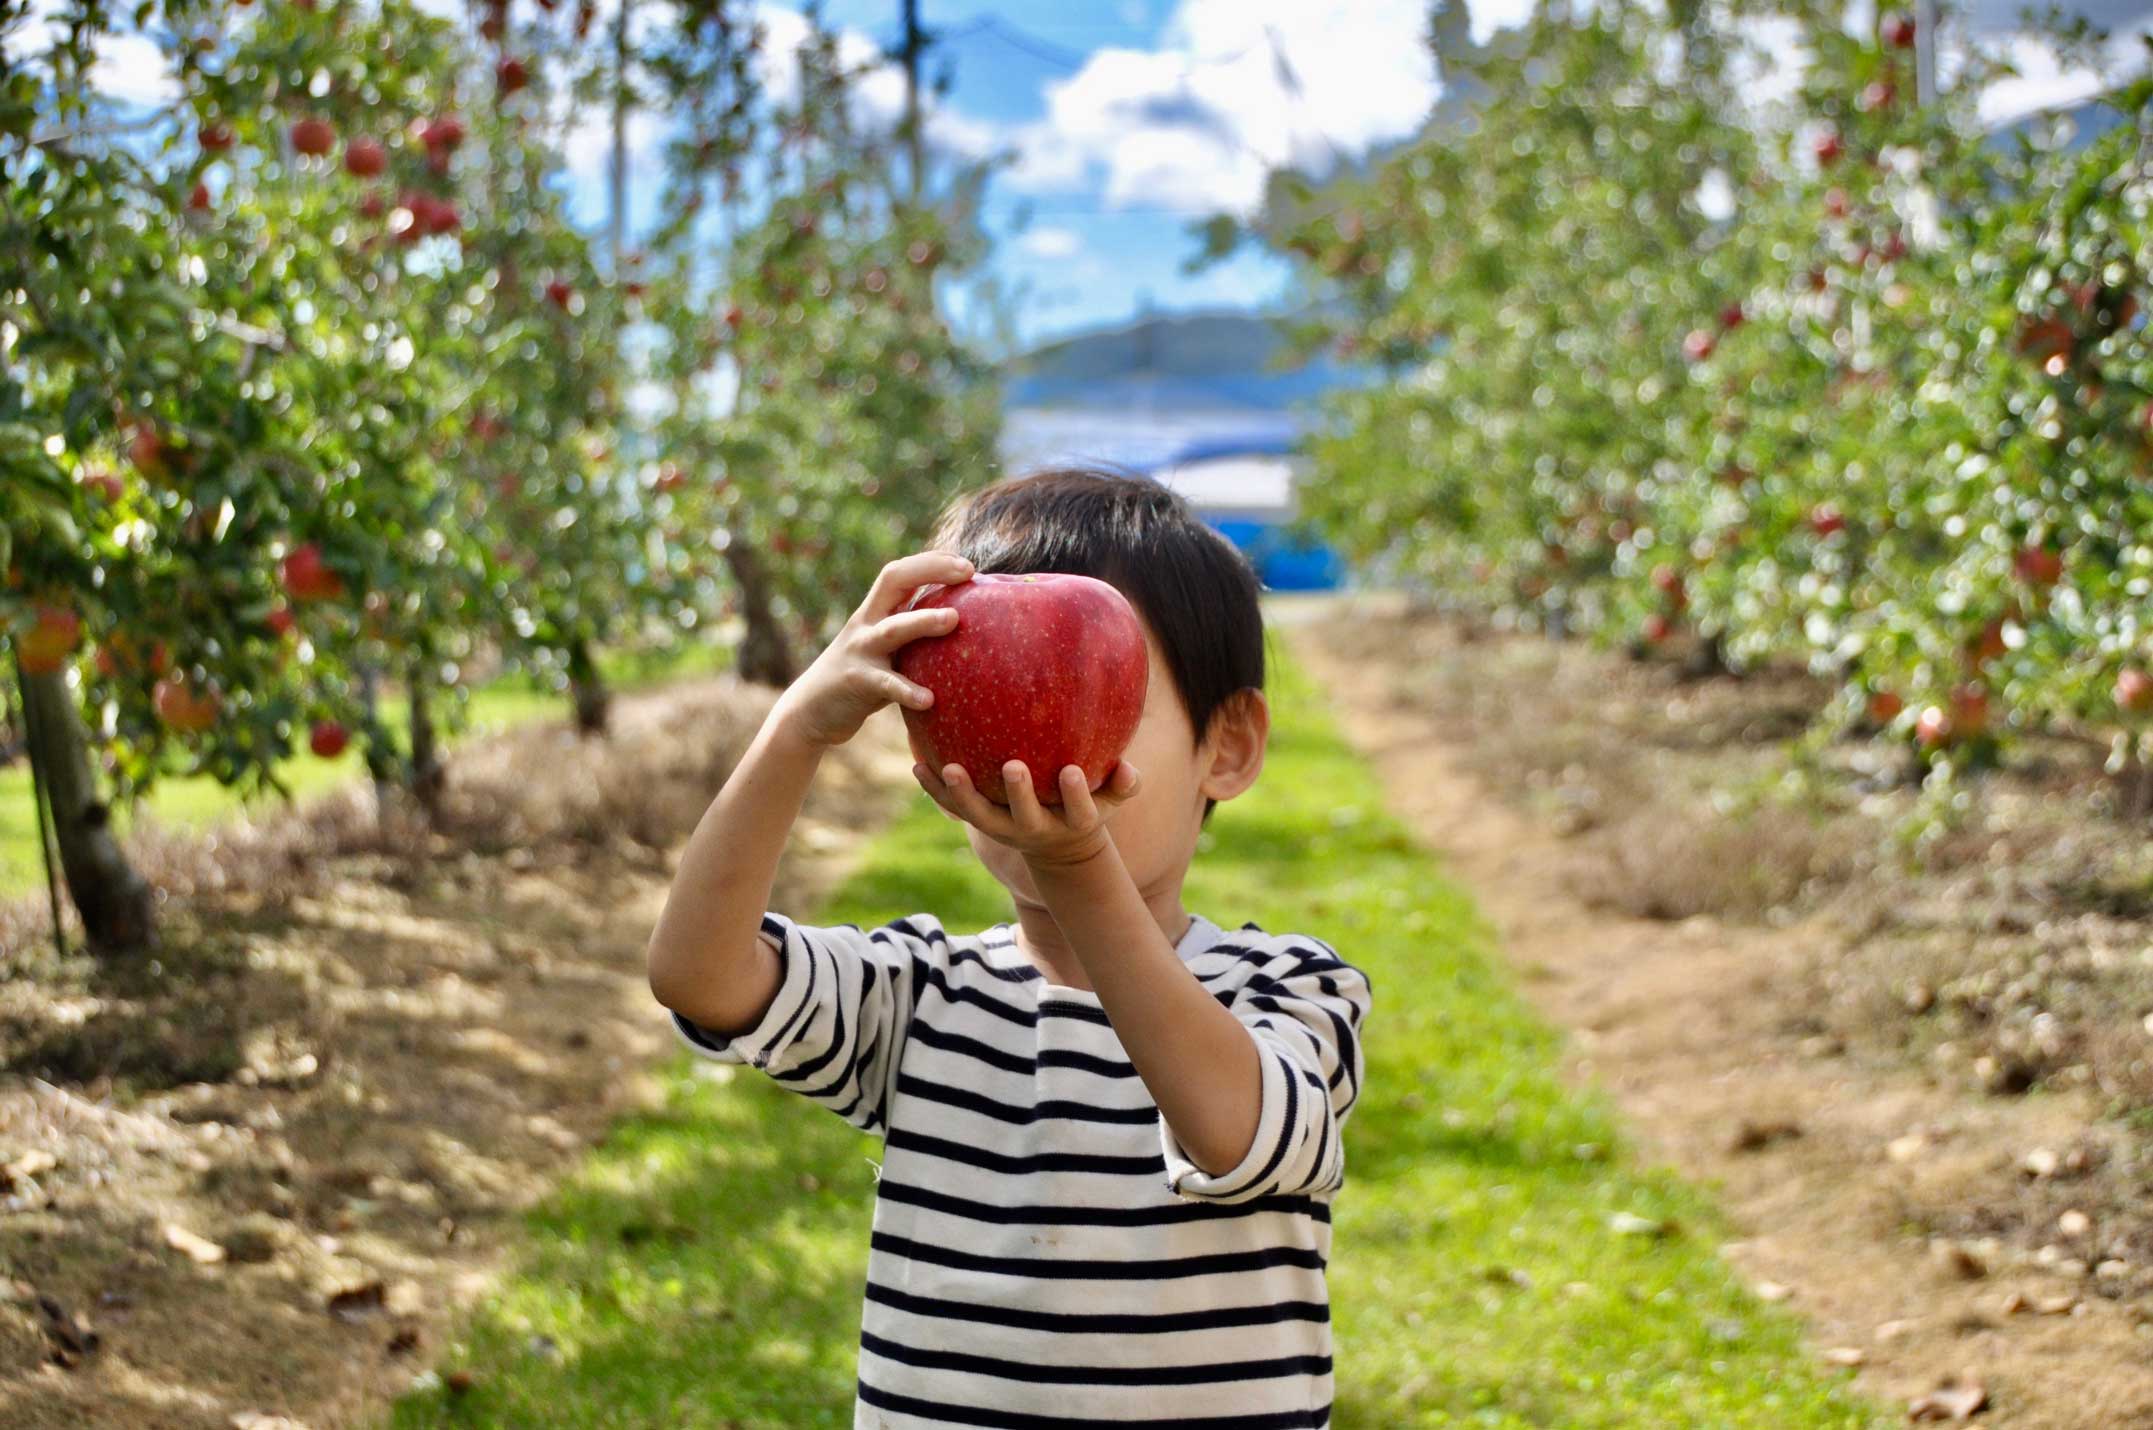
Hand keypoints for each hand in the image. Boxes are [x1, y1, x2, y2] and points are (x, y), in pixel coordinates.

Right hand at [769, 551, 973, 749]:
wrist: (810, 712)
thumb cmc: (860, 680)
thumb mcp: (882, 652)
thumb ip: (910, 639)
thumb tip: (960, 631)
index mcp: (874, 612)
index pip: (900, 572)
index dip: (931, 561)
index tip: (966, 564)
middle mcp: (866, 624)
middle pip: (894, 580)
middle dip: (930, 570)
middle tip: (967, 572)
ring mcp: (859, 651)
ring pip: (893, 629)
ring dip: (923, 621)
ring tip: (953, 619)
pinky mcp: (856, 682)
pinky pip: (886, 684)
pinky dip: (907, 691)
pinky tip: (929, 700)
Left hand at [914, 756, 1141, 868]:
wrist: (1059, 848)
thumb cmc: (1087, 808)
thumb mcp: (1111, 801)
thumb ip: (1124, 785)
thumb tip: (1130, 769)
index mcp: (1071, 824)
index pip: (1079, 812)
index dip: (1077, 795)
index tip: (1073, 771)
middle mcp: (1035, 830)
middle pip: (1024, 818)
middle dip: (1019, 794)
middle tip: (1013, 766)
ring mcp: (1004, 829)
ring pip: (980, 817)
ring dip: (963, 795)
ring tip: (947, 769)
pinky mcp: (980, 823)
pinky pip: (954, 810)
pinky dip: (935, 791)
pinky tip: (918, 765)